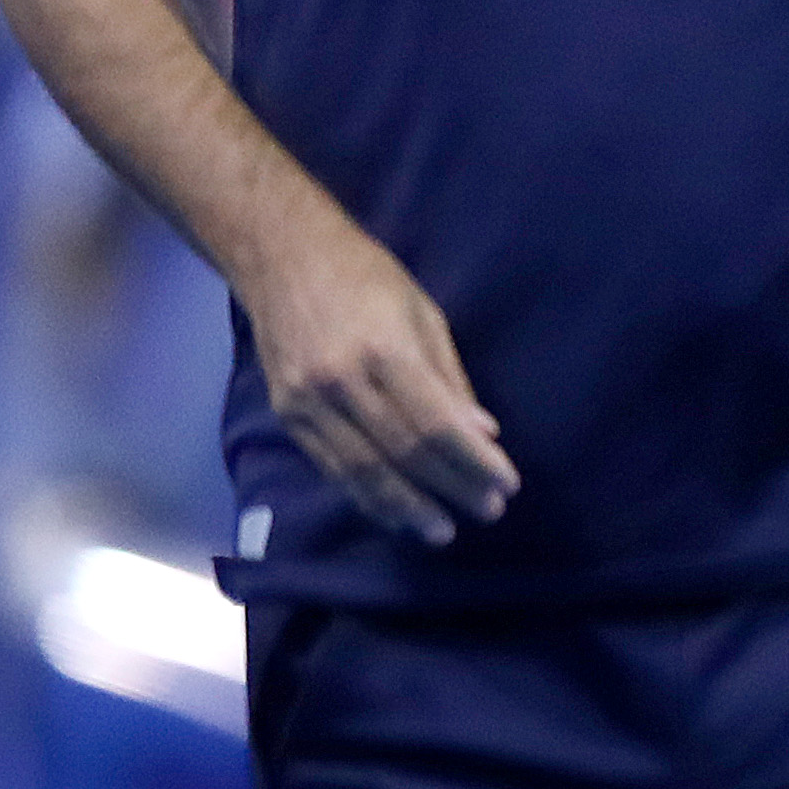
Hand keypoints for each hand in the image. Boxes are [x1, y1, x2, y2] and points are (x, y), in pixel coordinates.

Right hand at [238, 214, 518, 546]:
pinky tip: (394, 511)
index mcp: (386, 352)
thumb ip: (451, 378)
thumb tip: (483, 434)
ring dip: (406, 507)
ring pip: (362, 471)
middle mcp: (341, 383)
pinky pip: (330, 467)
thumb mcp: (424, 314)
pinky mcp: (286, 415)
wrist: (282, 258)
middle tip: (488, 513)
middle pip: (403, 454)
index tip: (506, 485)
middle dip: (450, 489)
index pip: (437, 425)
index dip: (473, 463)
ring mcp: (307, 403)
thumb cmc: (368, 278)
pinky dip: (365, 494)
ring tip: (442, 531)